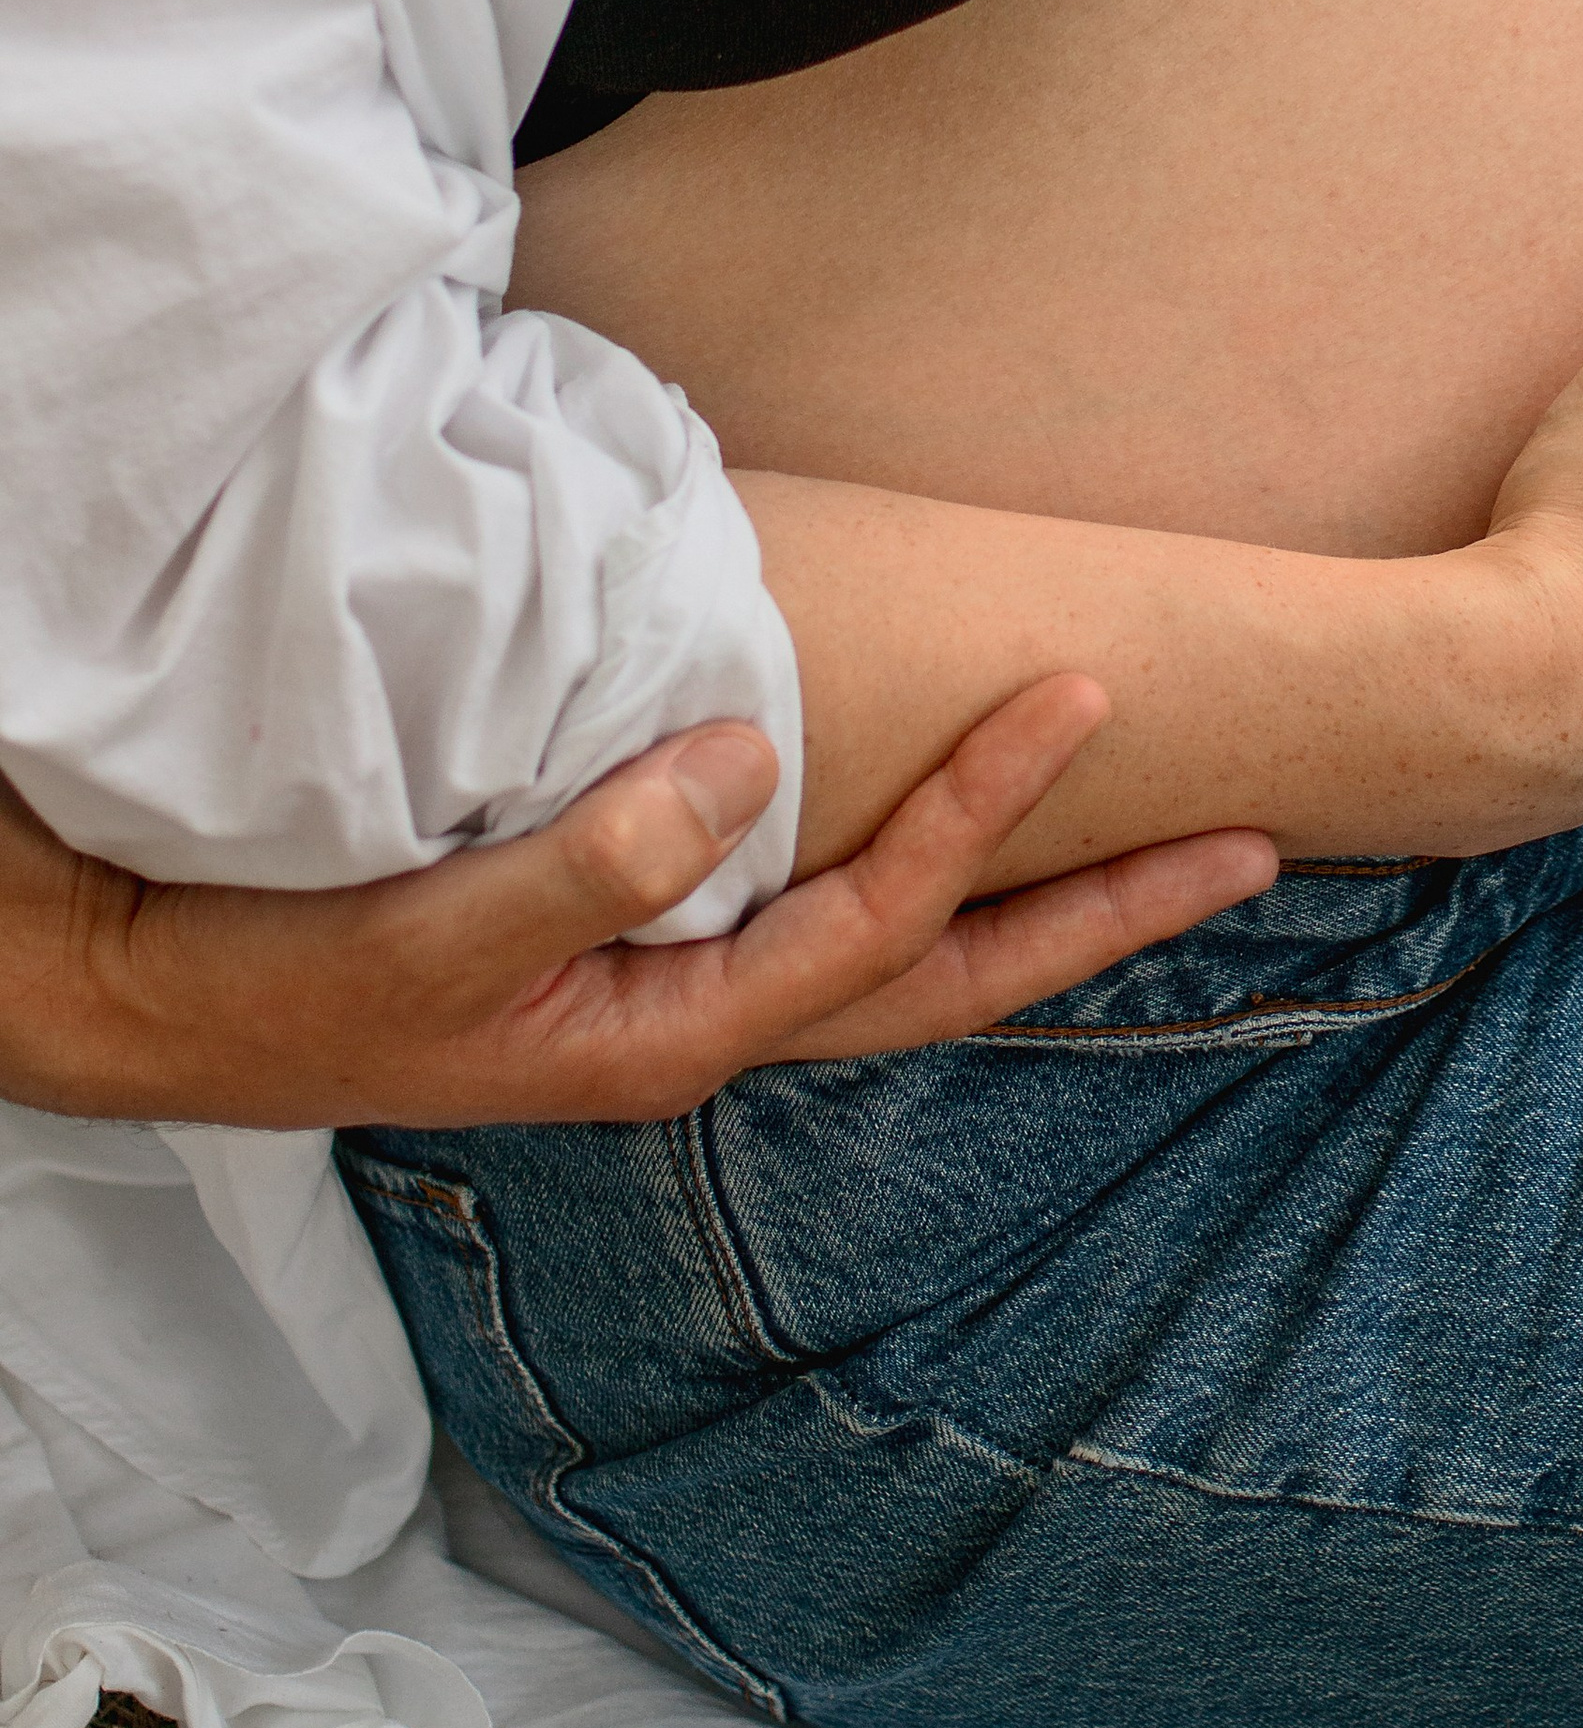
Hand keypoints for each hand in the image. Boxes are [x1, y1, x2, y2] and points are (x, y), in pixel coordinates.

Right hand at [0, 682, 1276, 1127]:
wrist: (177, 1000)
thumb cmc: (301, 976)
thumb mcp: (437, 938)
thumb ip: (592, 862)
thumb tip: (745, 766)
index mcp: (681, 1028)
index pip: (886, 921)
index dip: (992, 813)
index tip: (1085, 699)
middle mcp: (710, 1023)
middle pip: (953, 977)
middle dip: (1105, 912)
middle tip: (1259, 841)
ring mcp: (687, 993)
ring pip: (908, 958)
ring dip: (1037, 902)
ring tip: (1163, 838)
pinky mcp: (652, 952)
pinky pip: (835, 920)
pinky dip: (929, 878)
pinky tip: (970, 833)